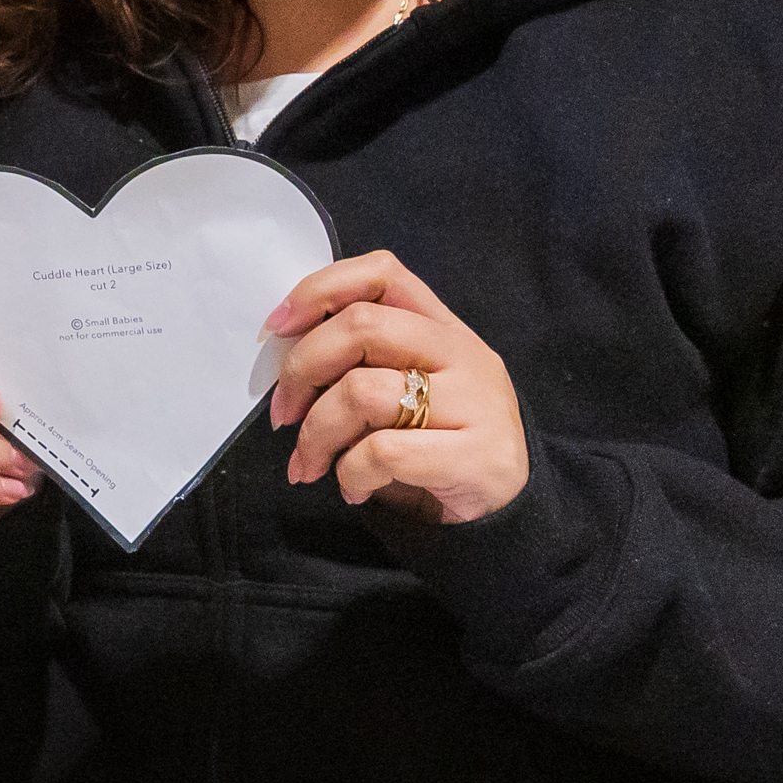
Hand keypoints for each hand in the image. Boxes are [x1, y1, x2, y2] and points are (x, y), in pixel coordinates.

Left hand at [266, 251, 526, 523]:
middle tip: (283, 416)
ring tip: (312, 465)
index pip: (381, 273)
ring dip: (317, 434)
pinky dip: (349, 473)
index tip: (277, 327)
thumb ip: (363, 361)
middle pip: (361, 326)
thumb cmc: (435, 443)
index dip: (319, 290)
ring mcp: (477, 402)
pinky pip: (382, 452)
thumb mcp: (405, 388)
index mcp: (442, 327)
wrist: (505, 510)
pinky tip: (353, 489)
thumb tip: (285, 364)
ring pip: (361, 391)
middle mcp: (464, 354)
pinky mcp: (478, 456)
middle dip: (301, 371)